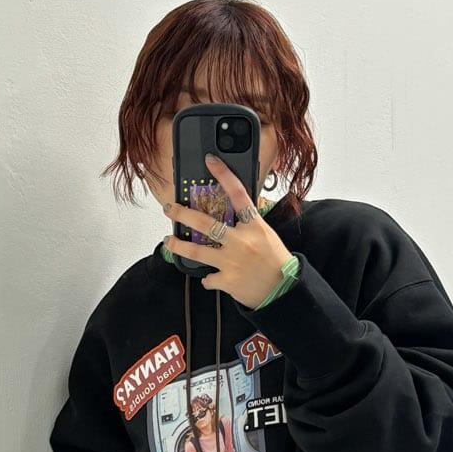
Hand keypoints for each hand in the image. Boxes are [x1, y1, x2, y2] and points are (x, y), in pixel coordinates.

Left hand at [162, 154, 291, 307]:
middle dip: (182, 214)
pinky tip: (208, 277)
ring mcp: (232, 262)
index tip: (210, 161)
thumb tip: (238, 209)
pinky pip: (208, 278)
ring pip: (197, 251)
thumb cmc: (276, 261)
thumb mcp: (266, 234)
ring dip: (179, 245)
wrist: (283, 290)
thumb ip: (250, 222)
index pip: (238, 194)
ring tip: (169, 241)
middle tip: (170, 209)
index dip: (223, 175)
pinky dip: (207, 278)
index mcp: (253, 226)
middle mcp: (240, 241)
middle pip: (205, 223)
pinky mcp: (227, 281)